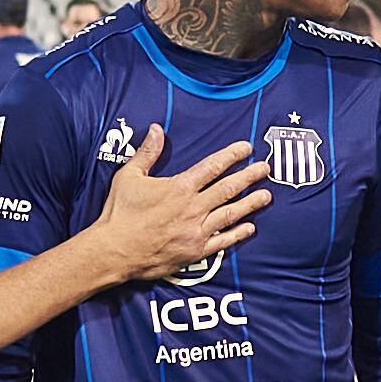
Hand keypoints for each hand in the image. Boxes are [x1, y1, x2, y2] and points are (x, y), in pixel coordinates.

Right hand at [85, 126, 267, 285]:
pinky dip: (237, 234)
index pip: (213, 166)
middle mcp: (193, 208)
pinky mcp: (194, 251)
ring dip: (251, 204)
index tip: (246, 148)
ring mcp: (196, 231)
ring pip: (231, 214)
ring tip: (266, 195)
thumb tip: (156, 129)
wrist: (113, 252)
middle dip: (249, 177)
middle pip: (229, 188)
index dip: (232, 155)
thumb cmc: (119, 213)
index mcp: (179, 187)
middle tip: (265, 169)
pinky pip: (222, 242)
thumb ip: (147, 152)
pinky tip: (249, 228)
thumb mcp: (128, 176)